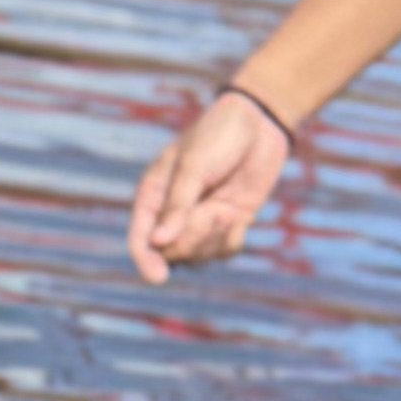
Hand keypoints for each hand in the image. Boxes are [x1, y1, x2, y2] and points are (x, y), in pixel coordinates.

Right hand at [129, 88, 301, 284]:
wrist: (261, 123)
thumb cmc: (219, 135)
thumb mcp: (194, 165)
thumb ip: (178, 205)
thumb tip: (158, 242)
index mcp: (153, 196)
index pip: (140, 239)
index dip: (145, 261)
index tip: (159, 277)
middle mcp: (172, 213)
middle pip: (170, 252)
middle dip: (191, 240)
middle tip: (211, 213)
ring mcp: (201, 220)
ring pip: (197, 255)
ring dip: (213, 239)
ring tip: (226, 211)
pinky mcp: (228, 223)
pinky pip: (223, 251)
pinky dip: (231, 240)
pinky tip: (240, 218)